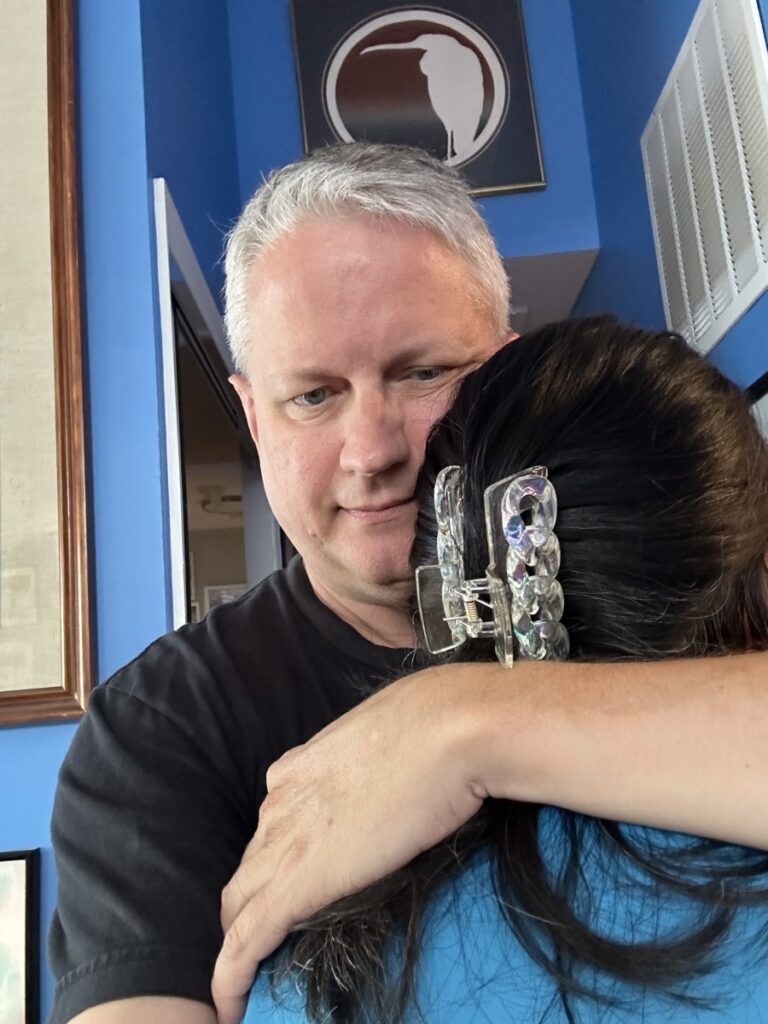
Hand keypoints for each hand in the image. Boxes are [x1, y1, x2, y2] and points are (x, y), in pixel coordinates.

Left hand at [211, 665, 485, 1023]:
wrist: (451, 730)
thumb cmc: (442, 725)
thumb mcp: (396, 735)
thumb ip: (381, 757)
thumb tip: (404, 770)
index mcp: (301, 767)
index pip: (272, 823)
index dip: (275, 859)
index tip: (293, 884)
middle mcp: (281, 802)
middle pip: (248, 866)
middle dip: (251, 904)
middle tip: (271, 943)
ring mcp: (284, 842)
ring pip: (238, 904)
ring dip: (239, 941)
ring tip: (247, 980)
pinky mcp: (296, 883)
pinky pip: (247, 941)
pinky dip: (231, 977)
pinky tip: (230, 1007)